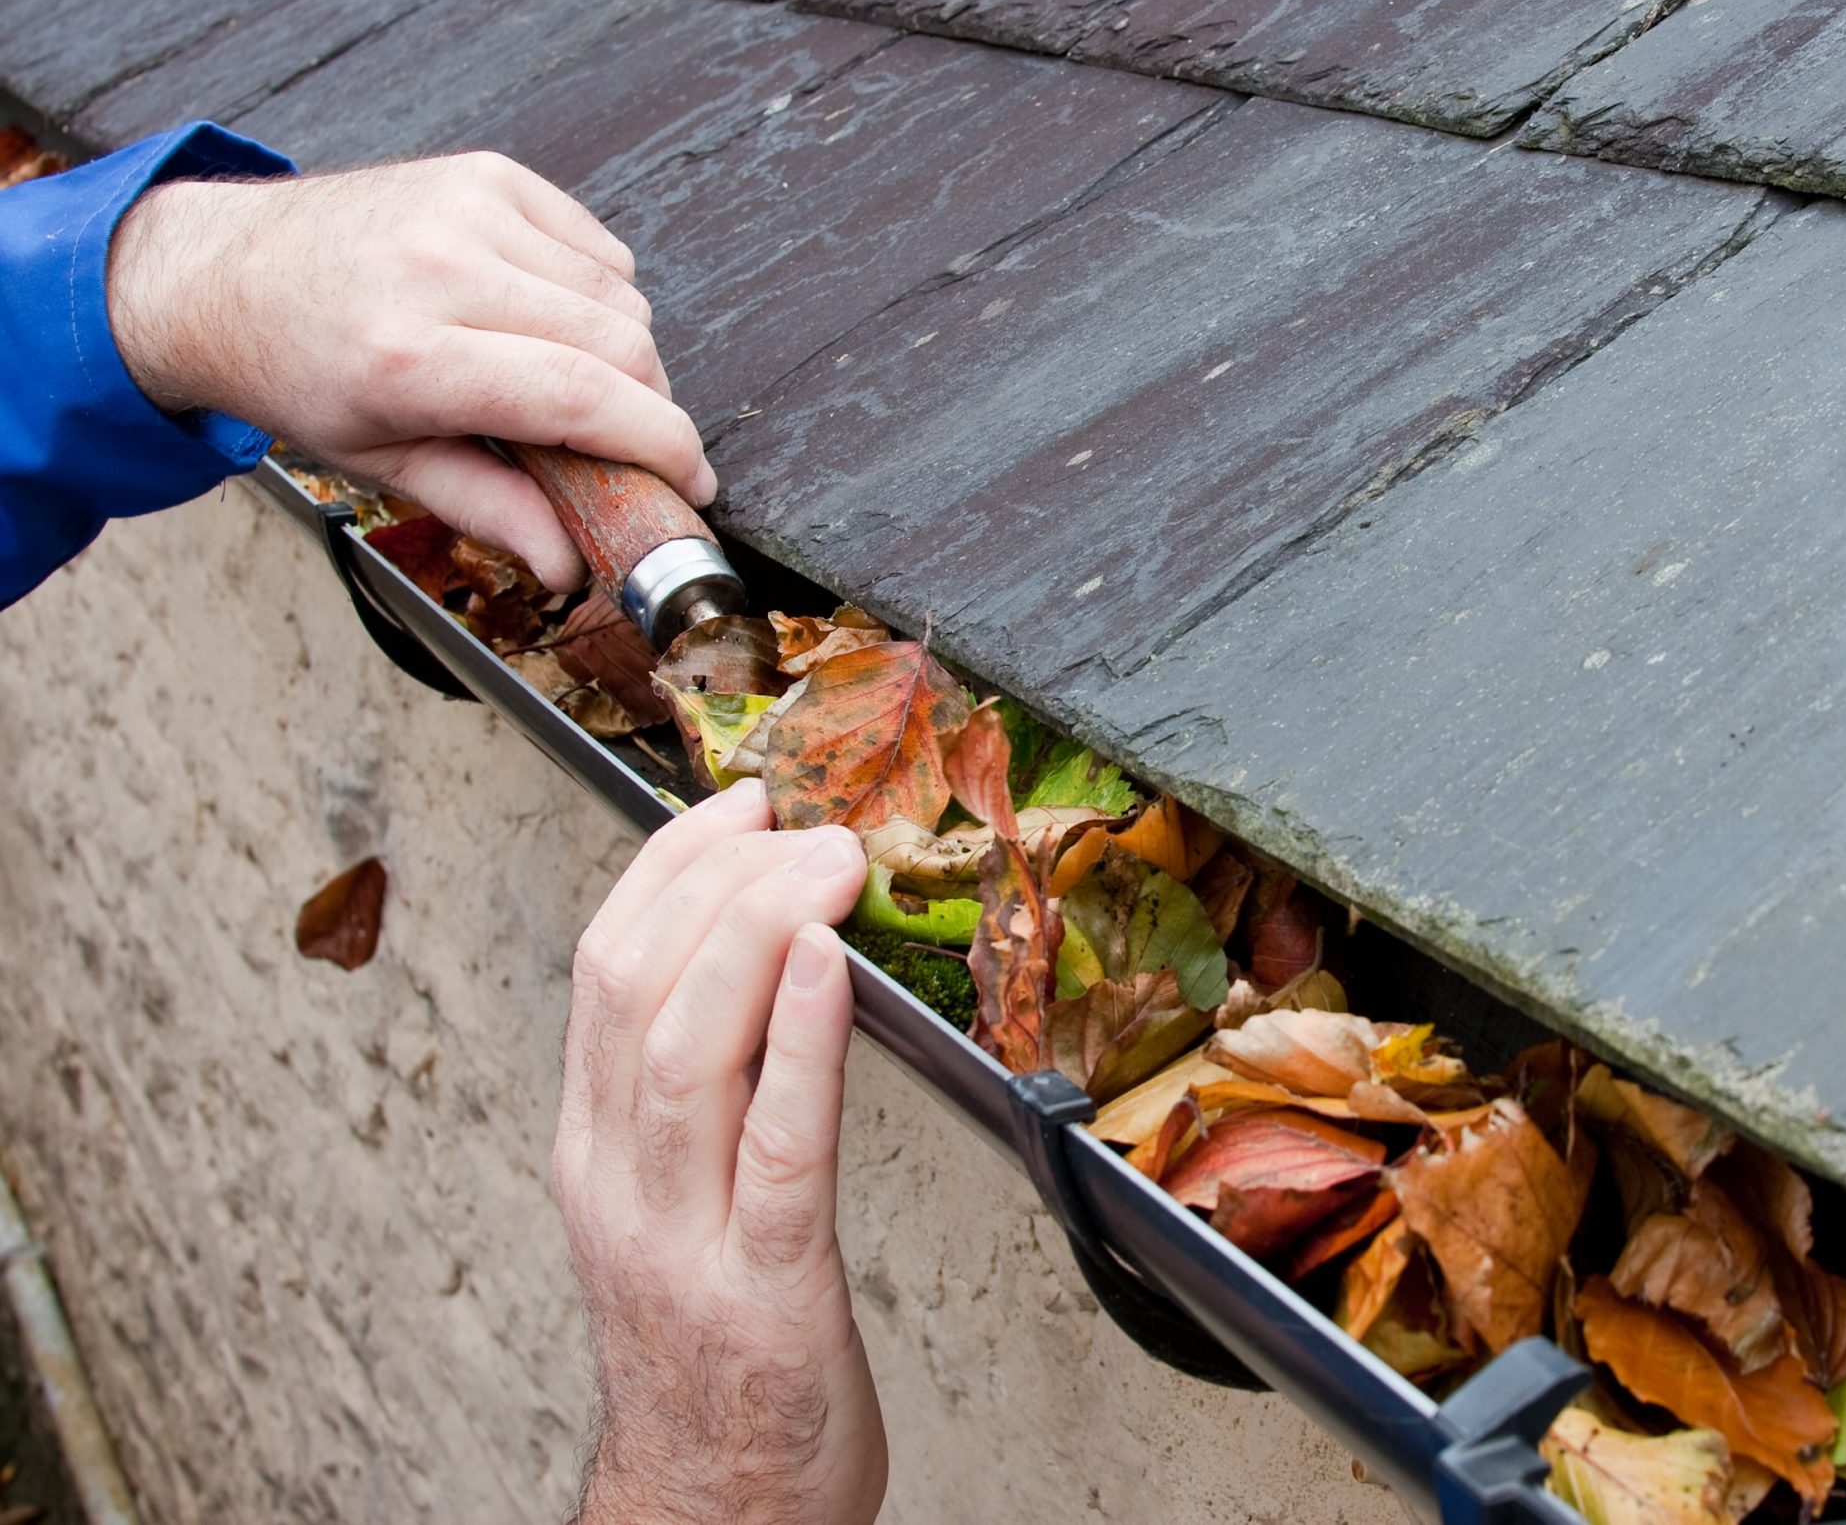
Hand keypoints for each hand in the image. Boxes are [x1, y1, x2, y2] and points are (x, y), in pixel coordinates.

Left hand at [106, 150, 712, 591]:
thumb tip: (570, 566)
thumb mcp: (380, 462)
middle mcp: (440, 268)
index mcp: (407, 355)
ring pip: (623, 297)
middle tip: (626, 444)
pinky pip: (598, 248)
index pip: (582, 397)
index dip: (661, 445)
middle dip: (648, 408)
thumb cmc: (300, 372)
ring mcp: (467, 209)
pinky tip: (545, 317)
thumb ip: (488, 509)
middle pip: (622, 345)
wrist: (223, 272)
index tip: (692, 482)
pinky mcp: (488, 175)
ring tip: (564, 376)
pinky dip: (598, 294)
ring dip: (621, 352)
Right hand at [553, 780, 887, 1524]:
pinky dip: (804, 1043)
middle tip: (799, 820)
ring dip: (760, 932)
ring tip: (825, 863)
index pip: (603, 970)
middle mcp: (620, 1182)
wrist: (710, 1510)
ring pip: (687, 1049)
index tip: (737, 804)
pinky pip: (779, 1146)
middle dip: (716, 878)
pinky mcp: (765, 1289)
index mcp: (597, 1152)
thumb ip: (701, 1095)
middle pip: (633, 988)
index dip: (669, 866)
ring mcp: (682, 1237)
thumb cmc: (714, 1350)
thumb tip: (770, 961)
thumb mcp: (674, 1204)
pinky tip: (835, 971)